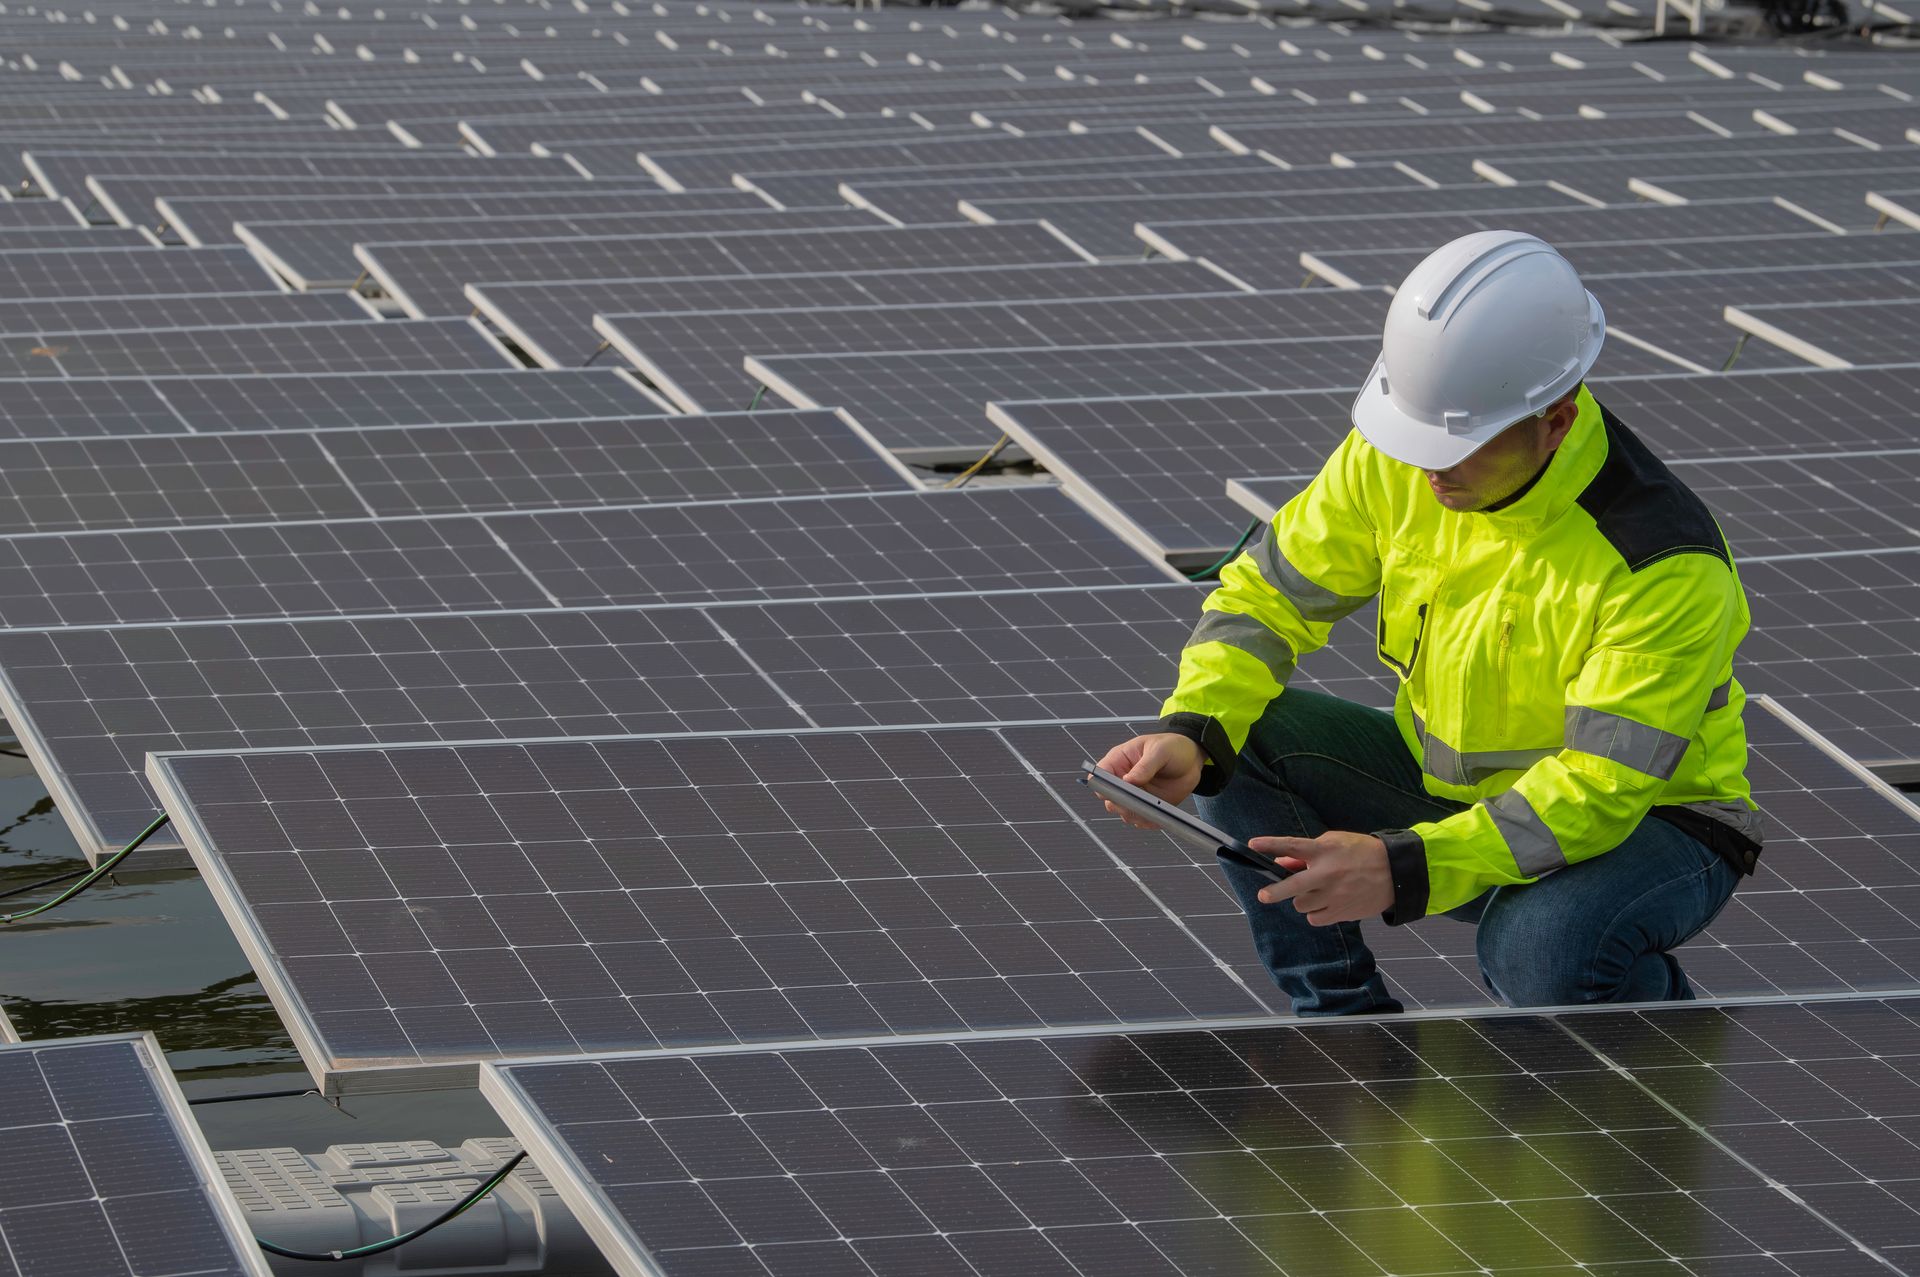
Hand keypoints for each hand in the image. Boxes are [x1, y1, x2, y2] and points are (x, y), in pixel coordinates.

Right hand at [1093, 733, 1203, 829]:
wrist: (1192, 760)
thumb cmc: (1172, 747)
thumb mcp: (1160, 750)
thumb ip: (1145, 765)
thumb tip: (1128, 780)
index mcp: (1120, 760)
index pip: (1100, 774)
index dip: (1102, 784)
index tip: (1115, 790)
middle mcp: (1123, 780)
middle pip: (1109, 798)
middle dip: (1120, 803)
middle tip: (1137, 801)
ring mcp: (1135, 795)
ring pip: (1124, 812)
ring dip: (1135, 814)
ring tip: (1151, 810)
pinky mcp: (1147, 806)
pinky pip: (1141, 820)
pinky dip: (1148, 822)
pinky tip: (1158, 817)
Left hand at [1250, 832, 1392, 925]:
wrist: (1395, 872)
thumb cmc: (1362, 853)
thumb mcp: (1335, 842)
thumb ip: (1307, 853)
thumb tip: (1281, 862)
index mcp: (1324, 851)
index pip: (1291, 845)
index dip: (1270, 845)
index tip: (1253, 844)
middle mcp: (1327, 874)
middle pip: (1291, 886)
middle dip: (1273, 892)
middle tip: (1263, 896)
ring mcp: (1334, 895)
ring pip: (1301, 905)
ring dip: (1302, 900)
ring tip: (1315, 892)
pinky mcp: (1341, 912)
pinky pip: (1315, 919)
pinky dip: (1315, 914)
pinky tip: (1325, 904)